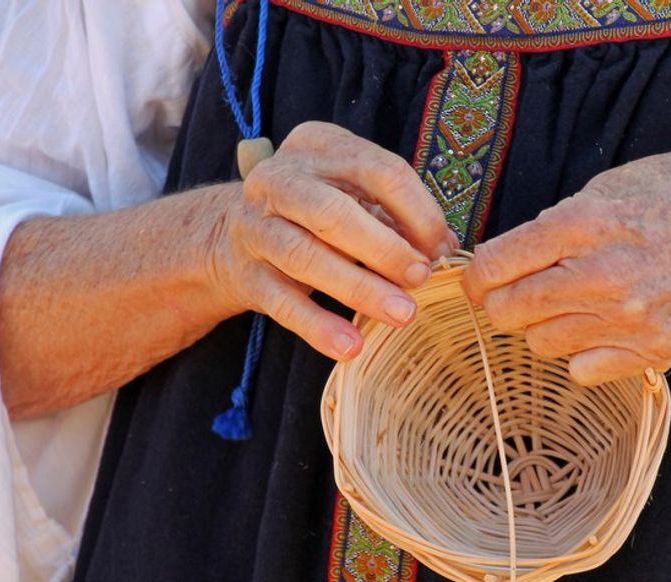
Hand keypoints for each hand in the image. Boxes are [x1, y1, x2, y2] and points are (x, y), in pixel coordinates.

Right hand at [209, 121, 457, 360]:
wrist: (228, 235)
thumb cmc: (313, 213)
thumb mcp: (353, 196)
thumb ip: (396, 216)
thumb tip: (442, 246)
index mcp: (319, 146)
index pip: (378, 170)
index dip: (417, 211)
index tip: (439, 248)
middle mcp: (280, 179)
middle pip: (335, 212)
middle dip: (385, 249)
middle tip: (420, 278)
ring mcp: (256, 226)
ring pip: (308, 256)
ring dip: (360, 288)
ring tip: (401, 314)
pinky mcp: (246, 273)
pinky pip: (283, 302)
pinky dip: (318, 326)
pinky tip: (349, 345)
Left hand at [462, 147, 670, 385]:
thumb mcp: (618, 183)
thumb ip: (561, 220)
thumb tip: (515, 253)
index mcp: (584, 224)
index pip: (493, 266)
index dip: (475, 276)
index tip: (481, 278)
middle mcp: (600, 276)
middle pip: (506, 312)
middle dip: (503, 302)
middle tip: (523, 291)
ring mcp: (626, 319)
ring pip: (540, 344)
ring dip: (545, 326)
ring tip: (574, 303)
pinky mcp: (651, 350)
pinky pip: (581, 369)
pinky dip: (582, 353)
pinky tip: (601, 328)